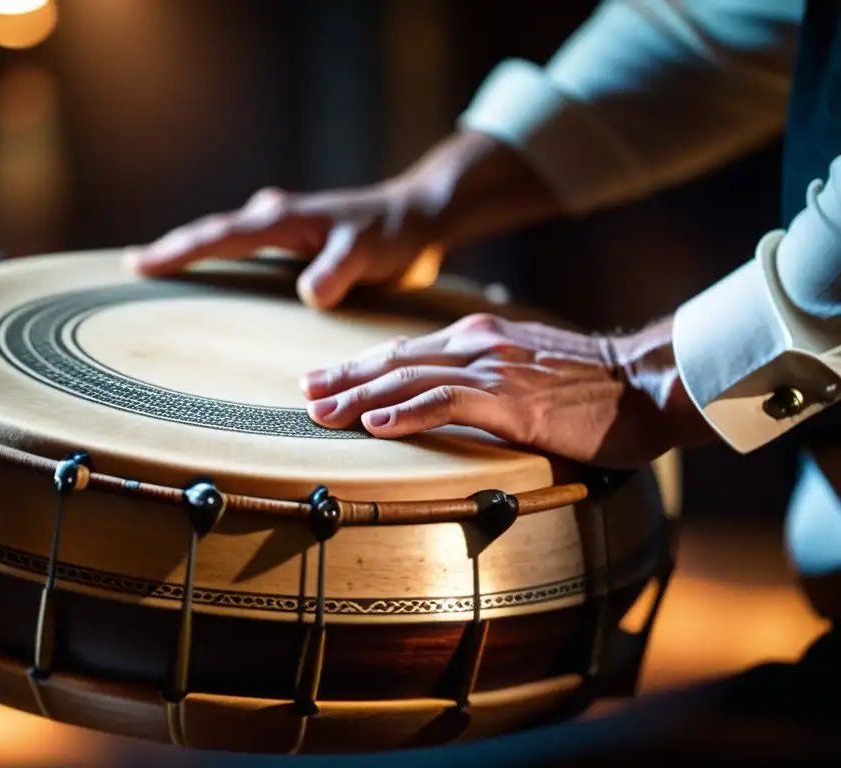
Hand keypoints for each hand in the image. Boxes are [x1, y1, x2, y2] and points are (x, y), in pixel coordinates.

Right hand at [124, 132, 558, 308]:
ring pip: (226, 239)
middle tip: (132, 266)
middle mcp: (275, 218)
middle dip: (173, 249)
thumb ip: (338, 271)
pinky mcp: (295, 244)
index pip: (220, 236)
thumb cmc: (393, 234)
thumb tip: (308, 294)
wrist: (418, 218)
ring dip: (194, 252)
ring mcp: (283, 229)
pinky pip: (248, 251)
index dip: (180, 250)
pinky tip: (214, 279)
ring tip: (156, 269)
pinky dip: (223, 260)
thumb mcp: (368, 252)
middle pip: (212, 233)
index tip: (140, 264)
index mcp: (283, 219)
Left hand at [300, 314, 713, 467]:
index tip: (323, 379)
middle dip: (345, 378)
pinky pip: (447, 403)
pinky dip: (407, 412)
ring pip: (410, 378)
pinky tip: (376, 424)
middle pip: (395, 360)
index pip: (405, 351)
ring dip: (360, 396)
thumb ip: (487, 380)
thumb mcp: (529, 372)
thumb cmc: (594, 388)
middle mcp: (477, 344)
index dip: (360, 366)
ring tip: (321, 413)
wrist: (648, 381)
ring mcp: (493, 368)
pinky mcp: (511, 398)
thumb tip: (456, 402)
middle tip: (304, 394)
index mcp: (479, 338)